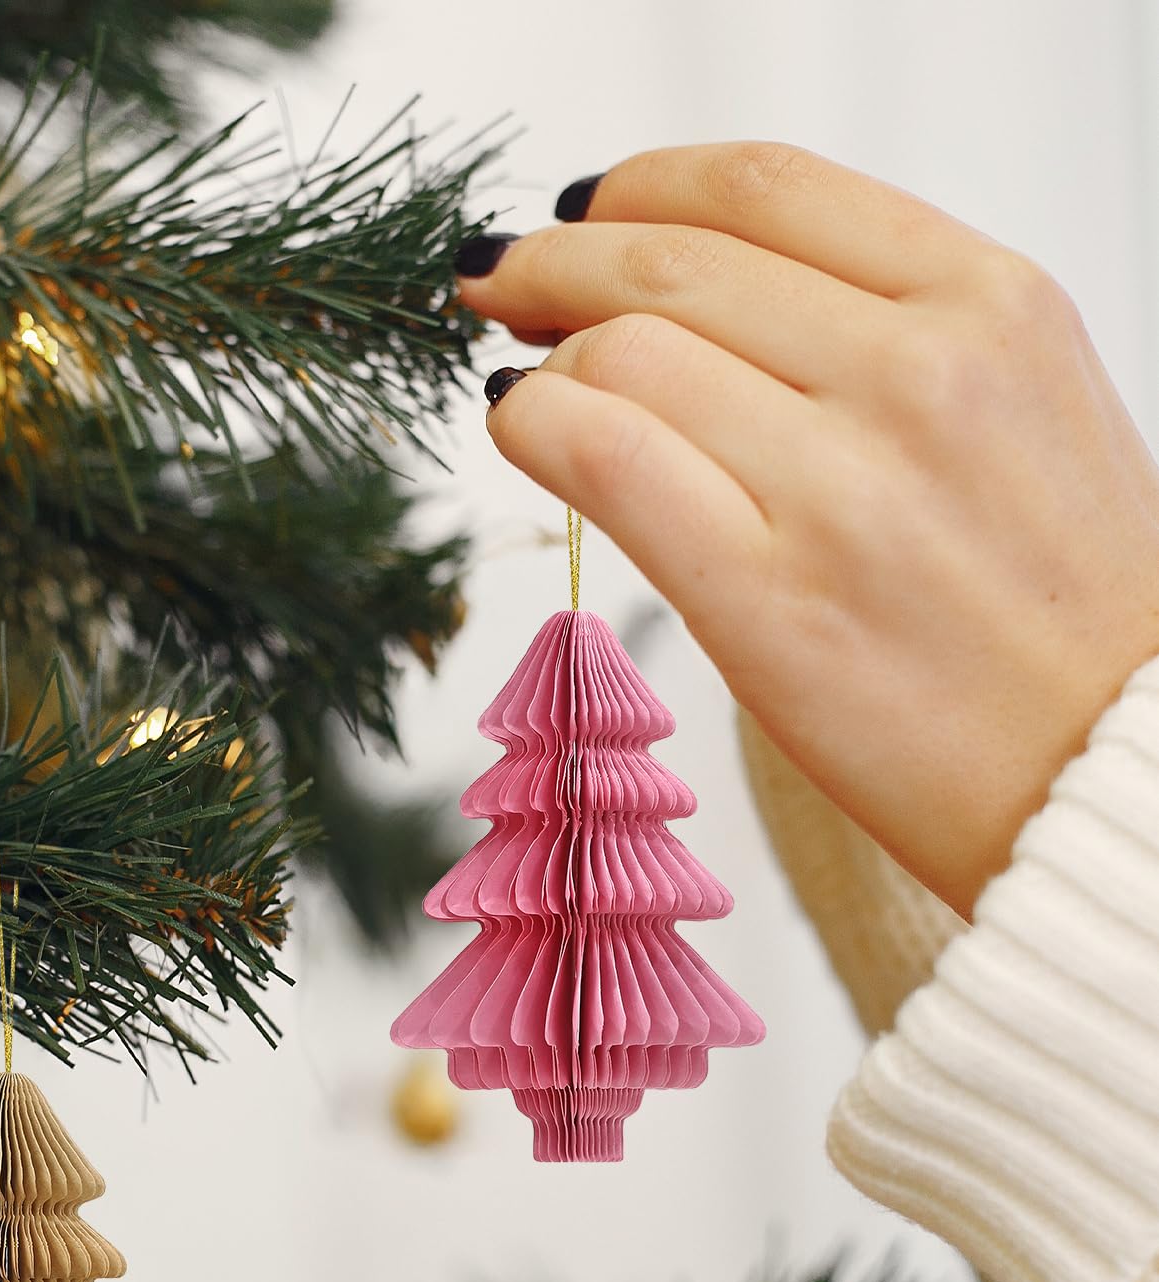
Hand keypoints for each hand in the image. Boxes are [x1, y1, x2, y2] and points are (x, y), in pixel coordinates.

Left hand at [457, 142, 1158, 917]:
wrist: (1106, 771)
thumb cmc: (1053, 606)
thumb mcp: (1015, 410)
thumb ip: (878, 336)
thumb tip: (696, 303)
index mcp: (991, 303)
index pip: (763, 187)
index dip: (637, 186)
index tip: (584, 212)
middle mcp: (920, 372)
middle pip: (668, 264)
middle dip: (554, 262)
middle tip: (506, 285)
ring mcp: (842, 487)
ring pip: (618, 353)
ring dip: (540, 356)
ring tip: (525, 382)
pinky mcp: (767, 600)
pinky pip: (602, 456)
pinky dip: (530, 425)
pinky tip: (521, 427)